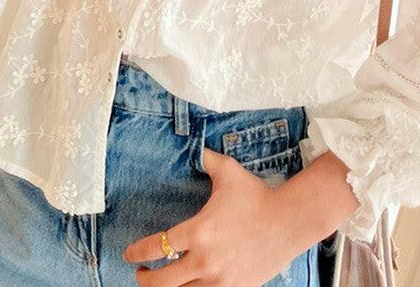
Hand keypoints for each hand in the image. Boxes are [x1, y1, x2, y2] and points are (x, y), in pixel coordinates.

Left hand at [122, 147, 318, 286]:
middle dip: (145, 279)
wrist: (290, 220)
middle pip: (161, 282)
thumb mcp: (228, 171)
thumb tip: (193, 146)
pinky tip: (189, 285)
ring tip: (163, 282)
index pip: (157, 246)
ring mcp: (221, 279)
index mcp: (199, 231)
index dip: (137, 252)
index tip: (129, 253)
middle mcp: (206, 260)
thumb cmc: (257, 195)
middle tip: (141, 273)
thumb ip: (205, 159)